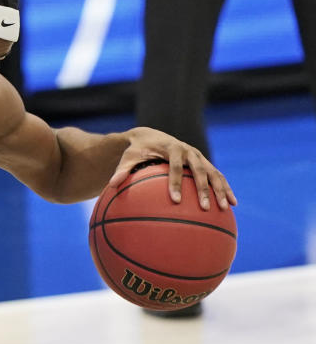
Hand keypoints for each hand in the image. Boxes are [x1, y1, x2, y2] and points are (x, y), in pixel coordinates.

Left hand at [107, 127, 237, 210]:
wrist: (151, 136)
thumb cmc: (138, 150)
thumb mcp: (129, 157)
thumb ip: (122, 170)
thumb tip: (110, 185)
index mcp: (171, 148)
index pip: (174, 166)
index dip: (175, 182)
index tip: (175, 200)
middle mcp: (188, 151)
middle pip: (199, 170)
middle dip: (203, 189)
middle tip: (204, 207)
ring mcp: (198, 156)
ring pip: (213, 173)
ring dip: (220, 189)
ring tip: (224, 208)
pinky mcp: (204, 162)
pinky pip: (217, 176)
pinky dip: (225, 188)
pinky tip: (232, 204)